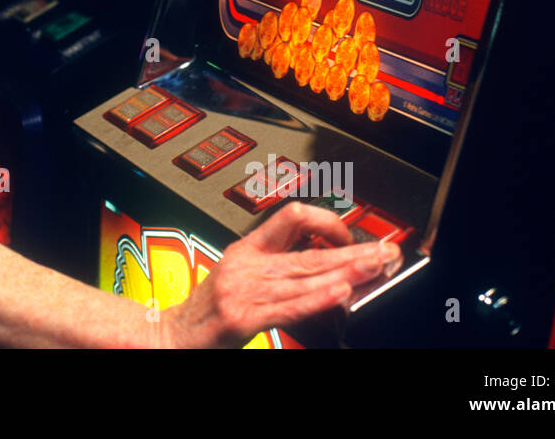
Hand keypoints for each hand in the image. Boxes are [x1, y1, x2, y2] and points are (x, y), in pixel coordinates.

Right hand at [165, 202, 401, 347]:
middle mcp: (246, 265)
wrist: (169, 337)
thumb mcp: (236, 277)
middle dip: (353, 250)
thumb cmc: (204, 312)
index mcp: (245, 249)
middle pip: (309, 250)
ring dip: (347, 271)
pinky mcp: (242, 318)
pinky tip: (341, 293)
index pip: (291, 217)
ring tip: (376, 267)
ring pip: (304, 275)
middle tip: (385, 251)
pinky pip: (288, 307)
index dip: (326, 223)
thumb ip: (275, 270)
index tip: (350, 237)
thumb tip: (323, 269)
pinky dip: (318, 299)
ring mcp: (243, 290)